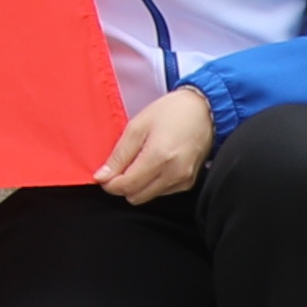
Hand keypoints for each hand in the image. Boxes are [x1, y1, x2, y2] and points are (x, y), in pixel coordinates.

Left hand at [96, 85, 216, 204]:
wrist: (203, 110)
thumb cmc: (171, 112)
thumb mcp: (137, 127)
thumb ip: (119, 155)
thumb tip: (103, 176)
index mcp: (159, 157)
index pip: (126, 186)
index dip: (109, 183)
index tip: (103, 175)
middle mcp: (174, 174)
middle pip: (136, 196)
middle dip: (122, 185)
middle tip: (119, 165)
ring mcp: (183, 181)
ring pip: (147, 196)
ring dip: (137, 184)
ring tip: (139, 160)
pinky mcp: (188, 183)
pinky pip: (161, 192)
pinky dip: (151, 183)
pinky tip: (152, 164)